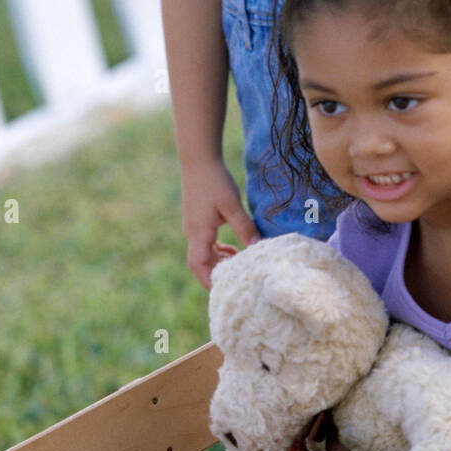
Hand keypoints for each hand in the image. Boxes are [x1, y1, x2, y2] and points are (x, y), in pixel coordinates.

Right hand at [181, 159, 259, 288]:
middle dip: (218, 274)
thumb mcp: (232, 205)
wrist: (199, 160)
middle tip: (239, 280)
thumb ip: (244, 227)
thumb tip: (257, 248)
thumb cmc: (214, 181)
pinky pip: (205, 242)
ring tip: (240, 264)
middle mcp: (192, 233)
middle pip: (201, 263)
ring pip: (204, 253)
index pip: (199, 265)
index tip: (226, 290)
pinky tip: (233, 248)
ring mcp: (194, 226)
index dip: (210, 280)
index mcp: (199, 233)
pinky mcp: (198, 220)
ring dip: (219, 261)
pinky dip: (218, 250)